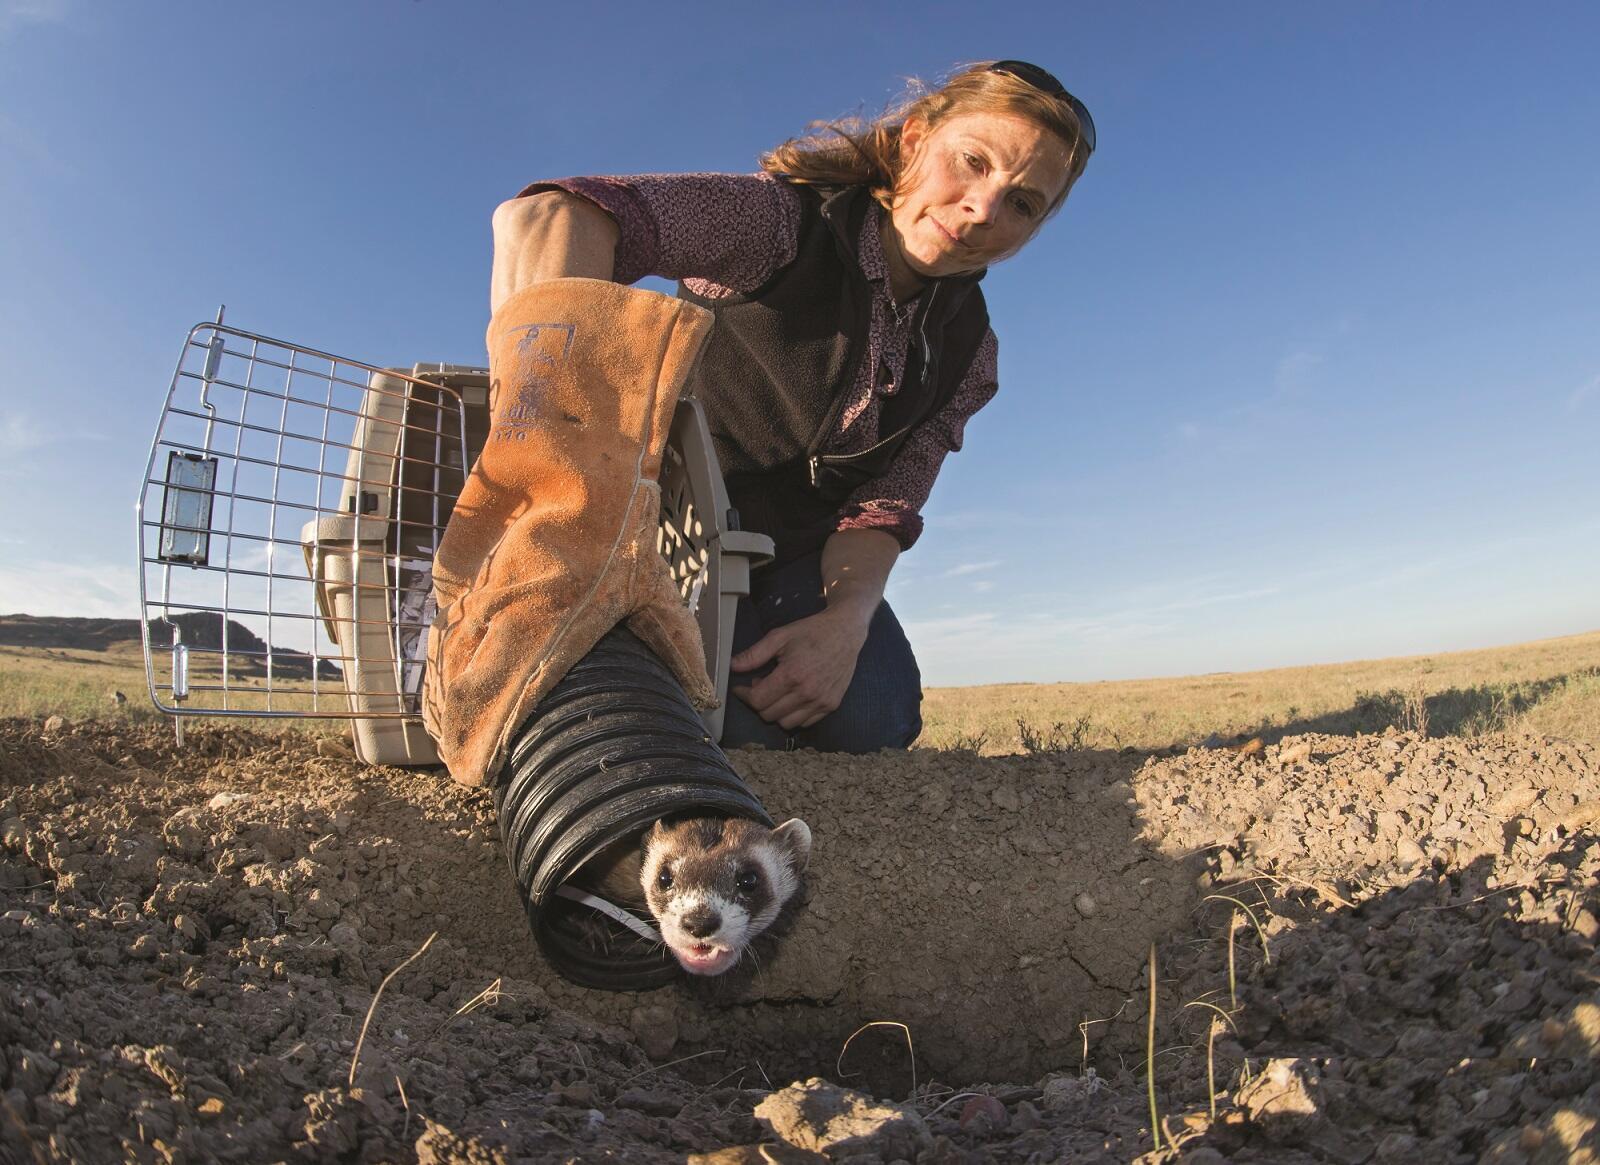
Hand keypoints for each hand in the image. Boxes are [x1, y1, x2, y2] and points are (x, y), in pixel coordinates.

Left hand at [729, 608, 870, 730]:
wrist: (845, 632)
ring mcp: (821, 701)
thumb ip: (754, 654)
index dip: (744, 695)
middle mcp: (807, 692)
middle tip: (760, 685)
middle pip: (769, 715)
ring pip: (785, 724)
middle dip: (758, 702)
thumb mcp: (780, 636)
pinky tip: (793, 697)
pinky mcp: (831, 705)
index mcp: (792, 674)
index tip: (741, 688)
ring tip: (777, 692)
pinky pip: (804, 723)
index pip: (758, 700)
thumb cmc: (811, 631)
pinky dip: (794, 715)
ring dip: (776, 711)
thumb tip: (732, 666)